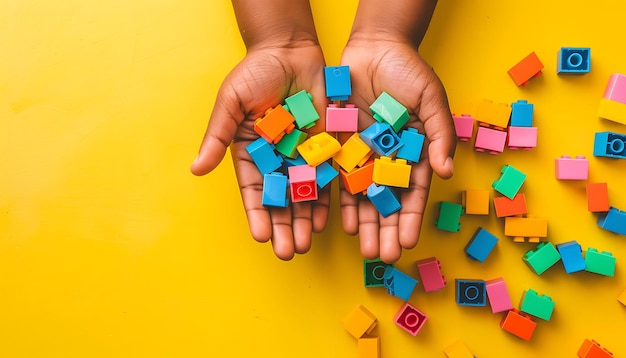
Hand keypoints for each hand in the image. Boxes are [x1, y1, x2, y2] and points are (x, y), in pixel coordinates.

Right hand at [190, 43, 329, 259]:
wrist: (290, 50)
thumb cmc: (255, 73)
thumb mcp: (231, 103)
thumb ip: (217, 137)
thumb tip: (196, 169)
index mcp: (251, 153)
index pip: (254, 191)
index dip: (257, 214)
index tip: (260, 237)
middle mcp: (277, 160)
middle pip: (280, 200)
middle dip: (283, 227)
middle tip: (288, 252)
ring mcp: (302, 154)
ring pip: (304, 194)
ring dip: (304, 221)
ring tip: (306, 245)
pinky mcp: (326, 145)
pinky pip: (327, 176)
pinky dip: (326, 198)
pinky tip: (327, 220)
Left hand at [339, 36, 455, 262]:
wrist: (375, 48)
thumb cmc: (409, 72)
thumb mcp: (432, 99)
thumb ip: (440, 135)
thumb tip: (445, 172)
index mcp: (414, 153)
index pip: (413, 193)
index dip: (409, 218)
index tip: (406, 242)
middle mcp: (389, 160)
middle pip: (387, 202)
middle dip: (385, 230)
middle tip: (382, 257)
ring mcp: (364, 155)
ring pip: (363, 196)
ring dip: (364, 223)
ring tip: (363, 249)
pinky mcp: (341, 146)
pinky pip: (339, 178)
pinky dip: (341, 200)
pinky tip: (342, 223)